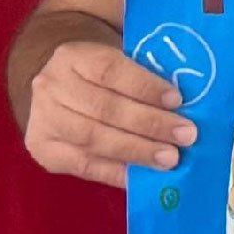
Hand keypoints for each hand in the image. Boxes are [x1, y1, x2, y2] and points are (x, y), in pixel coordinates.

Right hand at [26, 41, 194, 188]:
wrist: (58, 89)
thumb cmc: (105, 75)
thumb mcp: (120, 56)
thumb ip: (147, 65)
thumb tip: (190, 81)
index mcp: (75, 56)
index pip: (110, 69)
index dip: (145, 86)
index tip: (178, 100)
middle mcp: (52, 85)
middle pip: (104, 107)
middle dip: (150, 123)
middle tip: (186, 135)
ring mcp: (43, 118)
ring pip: (93, 138)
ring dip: (136, 151)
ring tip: (170, 159)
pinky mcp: (43, 148)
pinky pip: (83, 165)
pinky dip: (115, 173)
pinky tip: (142, 177)